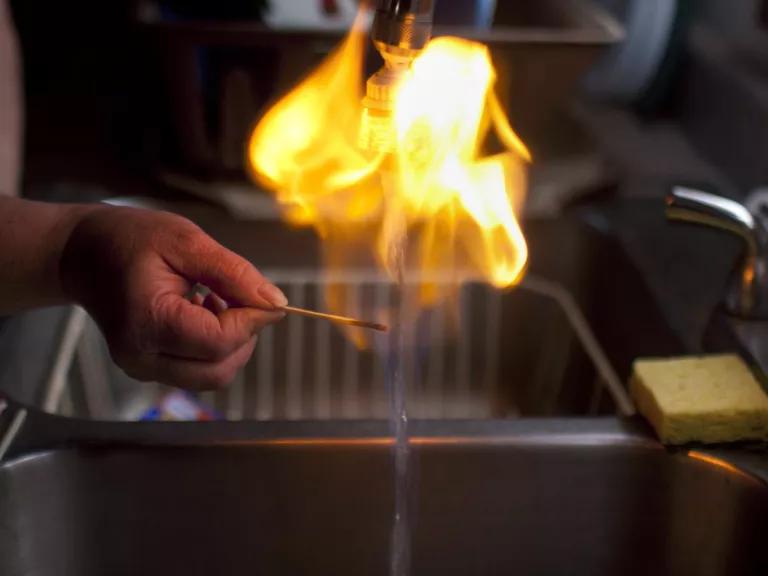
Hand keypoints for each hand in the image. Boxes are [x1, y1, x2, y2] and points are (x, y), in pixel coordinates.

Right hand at [60, 206, 285, 389]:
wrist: (81, 253)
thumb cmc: (129, 240)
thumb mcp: (186, 241)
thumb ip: (234, 273)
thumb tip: (276, 303)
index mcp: (146, 322)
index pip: (219, 341)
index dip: (253, 320)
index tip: (265, 296)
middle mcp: (141, 357)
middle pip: (219, 370)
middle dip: (244, 336)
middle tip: (239, 296)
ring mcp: (142, 369)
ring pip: (213, 376)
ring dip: (231, 343)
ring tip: (216, 299)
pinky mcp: (149, 369)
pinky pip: (199, 370)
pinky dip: (215, 347)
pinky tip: (203, 311)